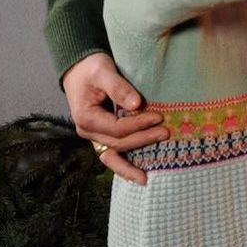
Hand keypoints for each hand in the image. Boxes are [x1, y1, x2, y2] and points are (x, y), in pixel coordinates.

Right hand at [61, 51, 166, 185]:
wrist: (80, 69)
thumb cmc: (91, 68)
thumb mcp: (104, 72)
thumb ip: (118, 88)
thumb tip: (136, 105)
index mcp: (86, 117)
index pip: (117, 127)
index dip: (139, 124)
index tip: (159, 116)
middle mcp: (87, 131)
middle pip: (118, 142)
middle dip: (143, 140)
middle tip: (166, 133)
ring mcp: (94, 135)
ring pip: (112, 156)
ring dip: (130, 165)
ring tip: (147, 178)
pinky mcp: (101, 135)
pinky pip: (112, 154)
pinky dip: (123, 165)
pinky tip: (137, 175)